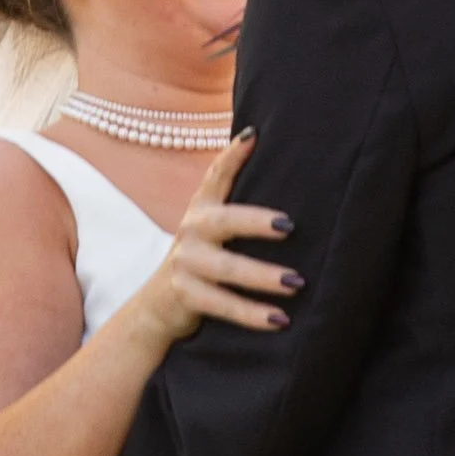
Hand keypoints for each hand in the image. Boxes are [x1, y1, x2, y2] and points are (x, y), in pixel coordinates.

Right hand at [124, 134, 300, 363]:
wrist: (158, 306)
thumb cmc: (202, 260)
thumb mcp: (211, 228)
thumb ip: (237, 203)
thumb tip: (273, 161)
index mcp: (202, 209)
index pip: (215, 175)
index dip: (232, 155)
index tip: (254, 136)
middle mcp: (191, 231)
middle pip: (224, 221)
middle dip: (256, 222)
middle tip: (289, 226)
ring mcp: (185, 263)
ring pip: (227, 269)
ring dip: (263, 276)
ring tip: (296, 282)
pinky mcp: (185, 295)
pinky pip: (222, 304)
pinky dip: (252, 314)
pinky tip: (280, 319)